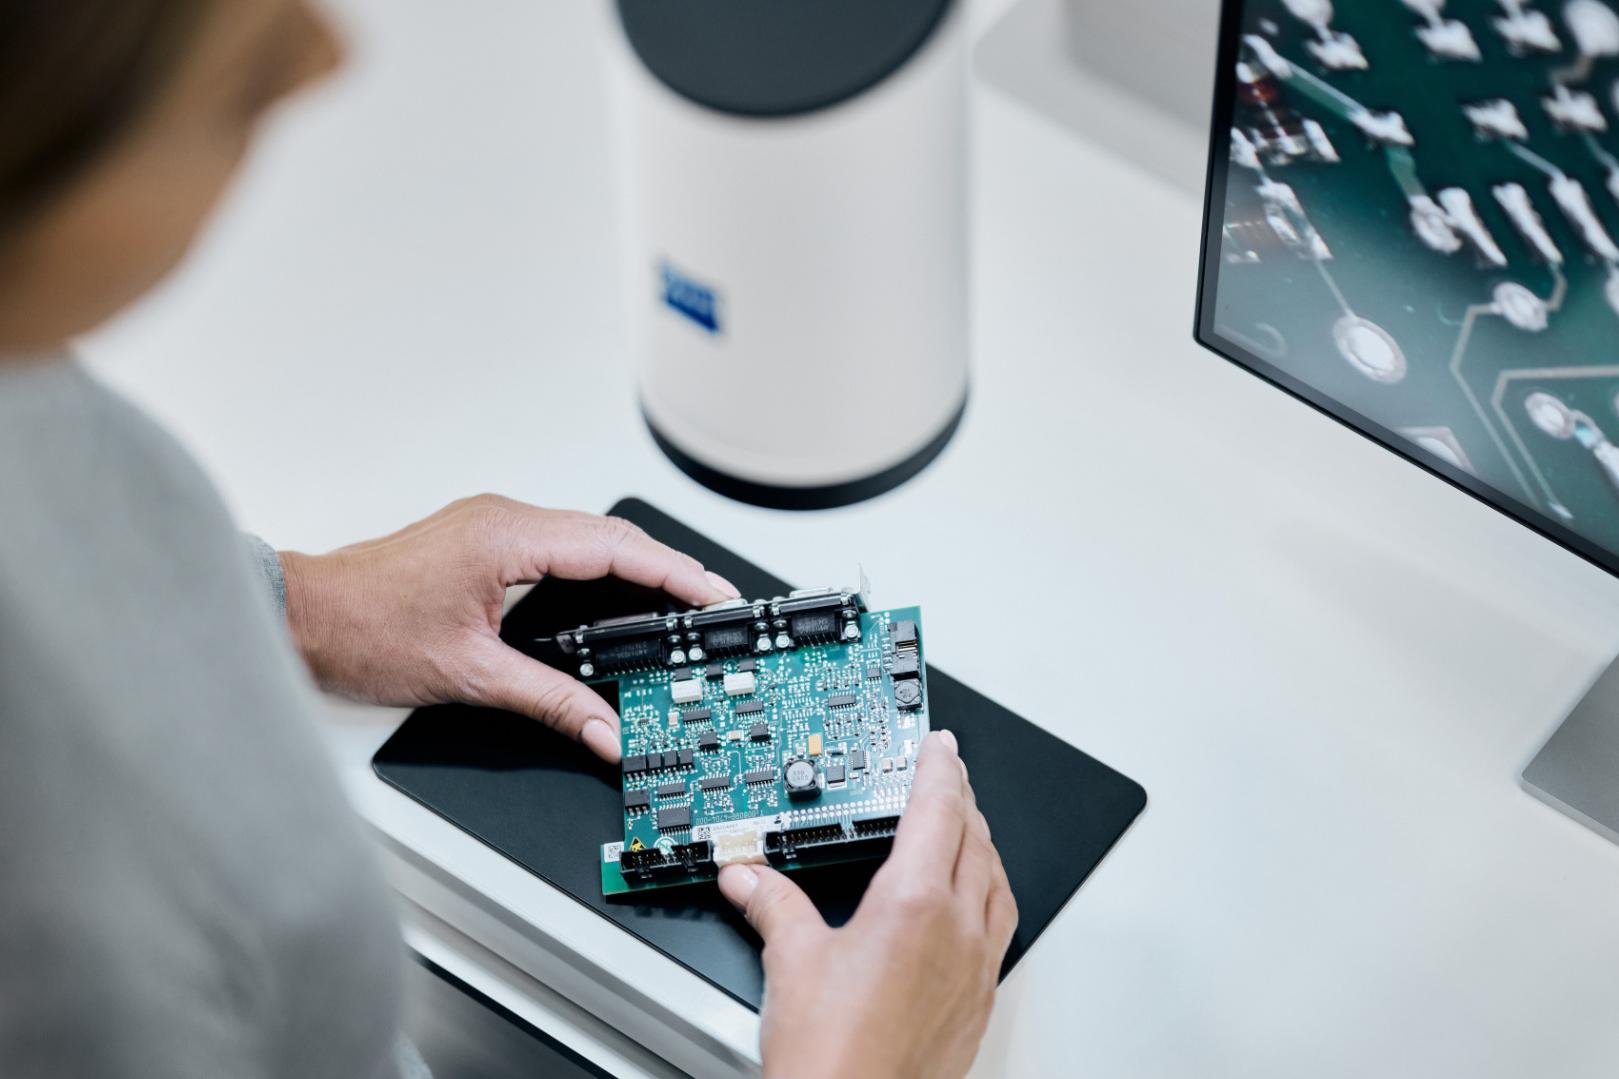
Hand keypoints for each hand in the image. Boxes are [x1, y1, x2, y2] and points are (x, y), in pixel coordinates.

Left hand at [278, 495, 738, 760]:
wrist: (302, 616)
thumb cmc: (363, 631)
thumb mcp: (471, 676)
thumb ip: (550, 701)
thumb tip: (604, 728)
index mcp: (507, 537)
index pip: (615, 549)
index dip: (674, 574)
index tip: (713, 596)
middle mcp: (503, 519)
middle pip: (610, 537)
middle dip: (668, 570)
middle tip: (712, 605)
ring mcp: (492, 525)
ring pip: (587, 538)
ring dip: (635, 567)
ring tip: (678, 602)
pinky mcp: (483, 540)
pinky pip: (560, 544)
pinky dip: (599, 568)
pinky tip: (616, 595)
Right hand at [718, 731, 1016, 1078]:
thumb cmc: (832, 1056)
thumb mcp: (791, 962)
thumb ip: (772, 904)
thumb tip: (748, 876)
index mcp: (915, 905)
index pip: (938, 811)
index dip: (939, 769)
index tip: (939, 746)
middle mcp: (957, 930)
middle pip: (974, 839)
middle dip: (960, 799)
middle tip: (946, 774)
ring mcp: (975, 967)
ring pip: (996, 880)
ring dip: (982, 842)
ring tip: (965, 825)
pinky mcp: (979, 1000)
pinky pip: (1001, 925)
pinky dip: (992, 892)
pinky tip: (975, 899)